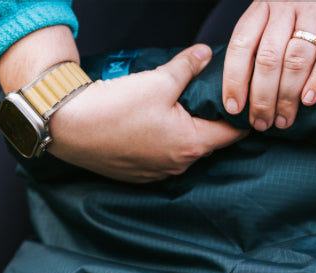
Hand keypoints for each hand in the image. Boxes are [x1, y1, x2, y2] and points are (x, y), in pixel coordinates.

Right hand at [49, 45, 248, 182]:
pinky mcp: (136, 175)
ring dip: (185, 134)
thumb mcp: (159, 80)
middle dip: (211, 123)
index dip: (241, 118)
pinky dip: (163, 144)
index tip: (245, 106)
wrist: (71, 127)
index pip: (232, 134)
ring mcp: (156, 174)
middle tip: (210, 100)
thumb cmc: (116, 106)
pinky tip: (152, 126)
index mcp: (191, 144)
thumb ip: (188, 67)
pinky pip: (160, 159)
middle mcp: (177, 166)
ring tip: (179, 110)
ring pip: (182, 152)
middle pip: (207, 143)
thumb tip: (205, 54)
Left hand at [223, 1, 315, 130]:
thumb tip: (247, 86)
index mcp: (264, 6)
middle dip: (262, 98)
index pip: (240, 46)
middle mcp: (286, 6)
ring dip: (287, 96)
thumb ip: (263, 36)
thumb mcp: (278, 9)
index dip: (234, 80)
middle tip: (261, 123)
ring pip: (296, 59)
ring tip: (284, 120)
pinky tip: (309, 100)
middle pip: (268, 59)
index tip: (234, 108)